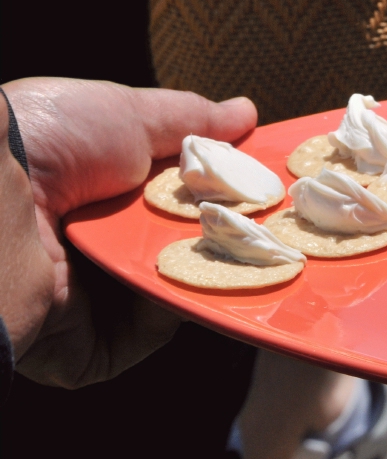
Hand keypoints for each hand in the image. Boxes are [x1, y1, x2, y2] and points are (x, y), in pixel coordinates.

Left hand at [3, 78, 256, 387]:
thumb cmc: (44, 142)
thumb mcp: (124, 112)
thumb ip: (188, 119)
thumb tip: (244, 113)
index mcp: (95, 190)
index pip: (173, 200)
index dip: (222, 194)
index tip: (268, 189)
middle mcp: (87, 244)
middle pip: (178, 248)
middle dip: (226, 237)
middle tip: (269, 224)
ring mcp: (84, 297)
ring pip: (168, 293)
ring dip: (206, 273)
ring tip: (240, 249)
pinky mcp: (80, 345)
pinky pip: (145, 335)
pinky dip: (173, 312)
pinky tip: (189, 280)